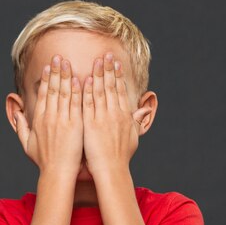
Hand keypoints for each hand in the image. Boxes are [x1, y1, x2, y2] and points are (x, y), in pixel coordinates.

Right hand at [14, 54, 83, 177]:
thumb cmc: (44, 161)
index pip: (43, 94)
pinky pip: (76, 104)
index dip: (46, 79)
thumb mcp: (27, 144)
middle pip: (53, 89)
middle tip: (58, 56)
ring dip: (66, 76)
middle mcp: (49, 117)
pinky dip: (77, 90)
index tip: (49, 66)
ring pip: (64, 93)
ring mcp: (62, 120)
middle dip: (56, 71)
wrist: (57, 173)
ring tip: (68, 62)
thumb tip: (17, 114)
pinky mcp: (75, 125)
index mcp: (39, 120)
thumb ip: (20, 127)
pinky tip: (78, 79)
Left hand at [81, 52, 152, 176]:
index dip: (117, 75)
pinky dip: (85, 90)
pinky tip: (82, 79)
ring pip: (99, 91)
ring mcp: (102, 118)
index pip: (120, 90)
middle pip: (110, 86)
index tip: (115, 62)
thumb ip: (136, 121)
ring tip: (95, 61)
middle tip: (106, 54)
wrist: (111, 170)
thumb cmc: (121, 157)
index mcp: (124, 115)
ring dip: (97, 74)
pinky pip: (87, 103)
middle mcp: (114, 114)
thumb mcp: (133, 137)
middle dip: (108, 69)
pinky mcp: (90, 124)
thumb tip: (143, 111)